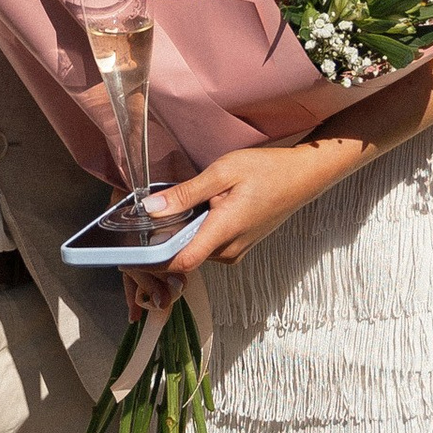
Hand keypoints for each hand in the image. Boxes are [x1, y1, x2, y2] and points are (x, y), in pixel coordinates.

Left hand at [117, 136, 362, 324]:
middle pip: (184, 256)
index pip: (181, 262)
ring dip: (181, 234)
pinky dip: (195, 232)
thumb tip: (151, 209)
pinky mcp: (238, 246)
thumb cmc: (266, 170)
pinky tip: (194, 210)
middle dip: (162, 241)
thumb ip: (186, 193)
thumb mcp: (222, 172)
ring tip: (172, 207)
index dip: (153, 261)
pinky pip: (208, 246)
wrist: (302, 177)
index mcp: (224, 231)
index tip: (130, 249)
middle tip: (146, 216)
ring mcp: (236, 251)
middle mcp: (230, 250)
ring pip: (195, 250)